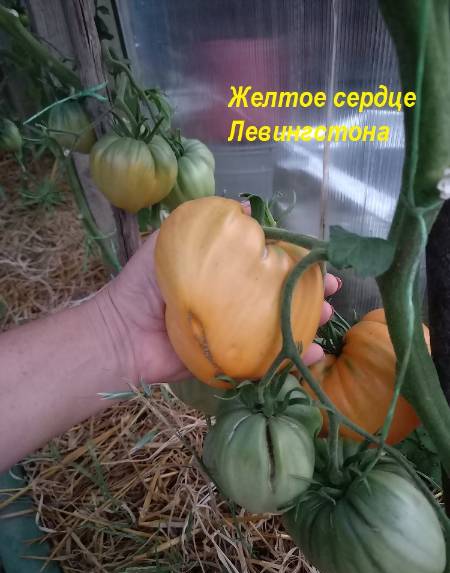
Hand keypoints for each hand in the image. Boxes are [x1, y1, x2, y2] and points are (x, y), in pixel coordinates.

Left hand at [95, 231, 340, 384]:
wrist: (122, 334)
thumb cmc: (143, 286)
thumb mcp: (170, 243)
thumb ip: (203, 223)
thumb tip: (247, 206)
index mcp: (223, 279)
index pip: (266, 268)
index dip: (294, 263)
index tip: (318, 260)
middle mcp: (234, 305)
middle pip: (280, 299)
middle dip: (310, 294)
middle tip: (332, 291)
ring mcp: (234, 336)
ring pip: (280, 329)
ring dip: (308, 323)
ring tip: (326, 315)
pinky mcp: (231, 364)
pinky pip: (265, 364)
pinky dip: (291, 362)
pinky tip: (312, 354)